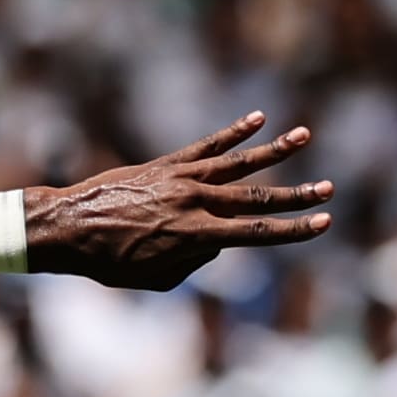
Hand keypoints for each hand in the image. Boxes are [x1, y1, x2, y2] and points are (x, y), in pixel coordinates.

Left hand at [37, 113, 338, 292]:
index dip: (293, 229)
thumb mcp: (156, 277)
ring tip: (304, 136)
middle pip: (256, 198)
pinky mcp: (166, 164)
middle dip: (296, 196)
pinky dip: (233, 133)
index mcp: (195, 236)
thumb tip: (216, 242)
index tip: (324, 222)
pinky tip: (258, 119)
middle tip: (329, 188)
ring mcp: (181, 179)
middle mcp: (194, 203)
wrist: (67, 228)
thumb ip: (194, 261)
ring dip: (275, 151)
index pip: (256, 234)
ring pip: (237, 164)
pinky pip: (205, 146)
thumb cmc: (109, 263)